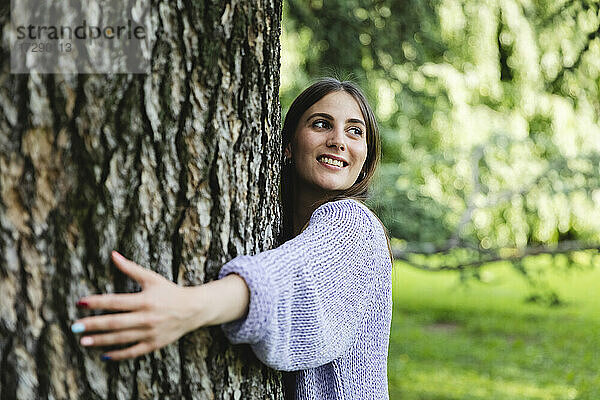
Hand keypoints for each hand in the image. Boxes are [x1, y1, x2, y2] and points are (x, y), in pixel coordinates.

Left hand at [71, 251, 201, 360]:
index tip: (80, 303)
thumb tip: (112, 254)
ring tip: (83, 340)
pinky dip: (119, 354)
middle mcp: (146, 317)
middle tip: (75, 326)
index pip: (115, 302)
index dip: (97, 302)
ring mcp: (150, 332)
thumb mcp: (151, 278)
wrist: (193, 309)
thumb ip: (130, 268)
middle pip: (115, 322)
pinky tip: (105, 355)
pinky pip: (133, 351)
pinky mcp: (154, 344)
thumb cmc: (169, 291)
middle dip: (93, 324)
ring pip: (121, 338)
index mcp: (145, 300)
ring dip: (101, 340)